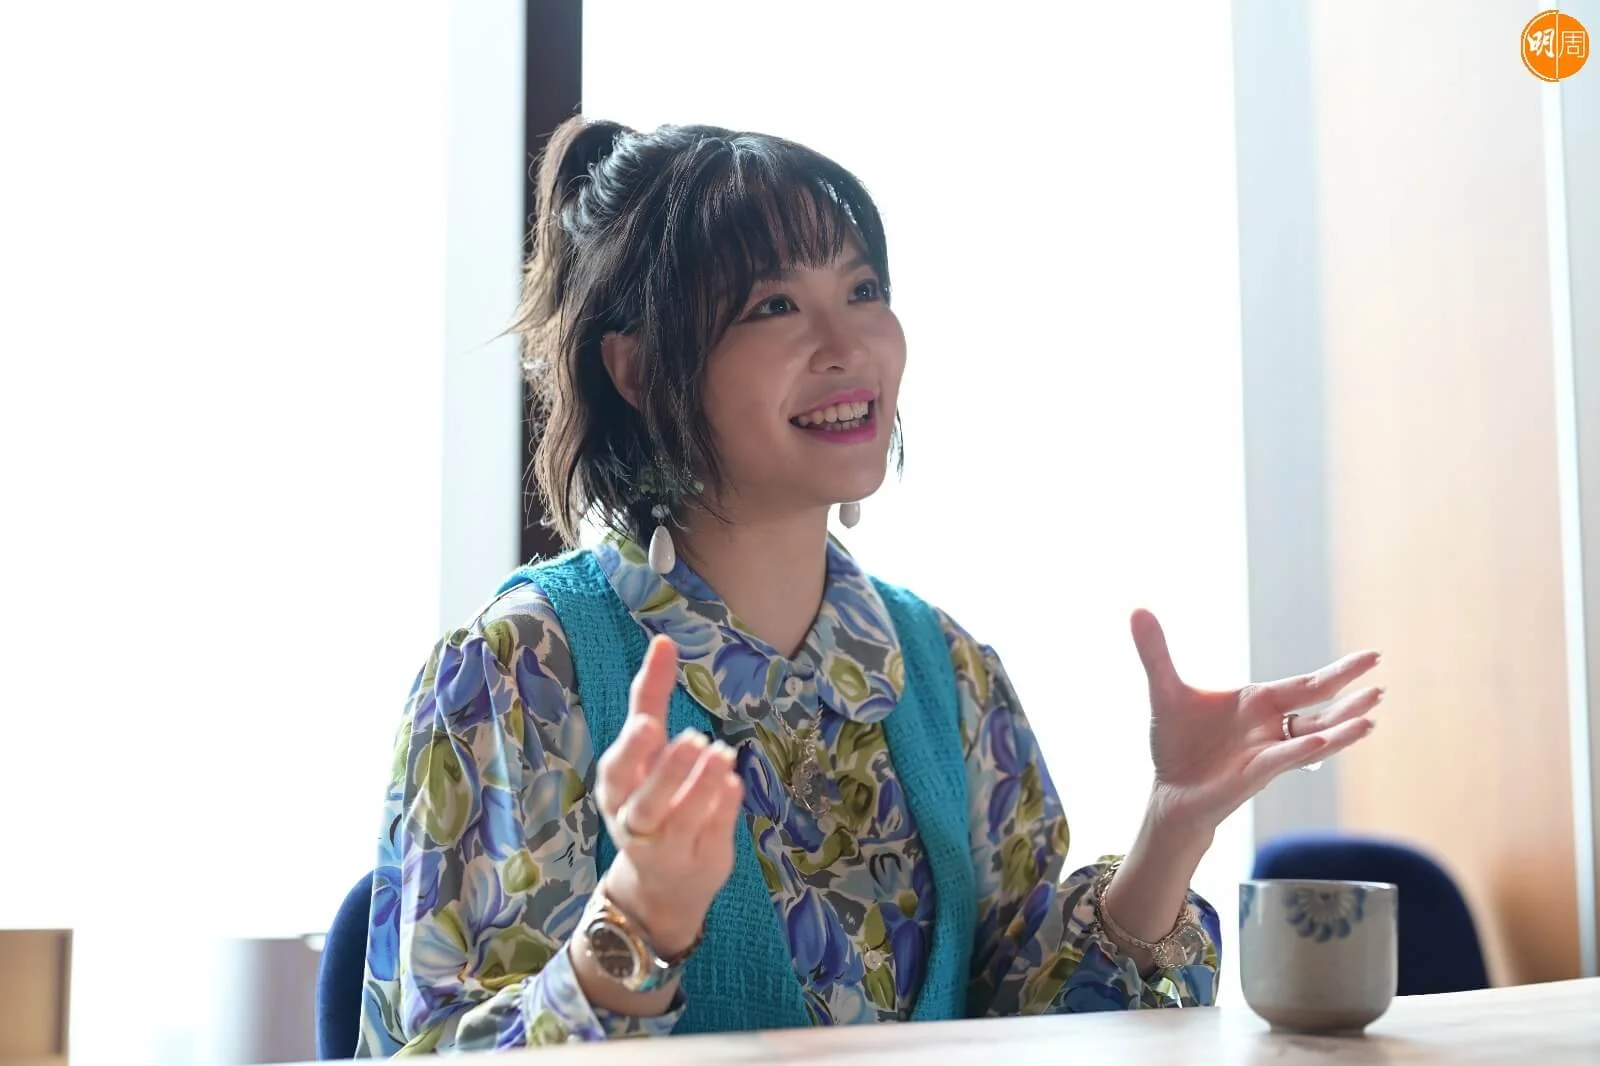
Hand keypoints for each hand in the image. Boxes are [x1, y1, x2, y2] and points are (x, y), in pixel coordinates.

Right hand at [592, 635, 744, 954]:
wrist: (662, 882)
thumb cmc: (653, 797)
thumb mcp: (646, 750)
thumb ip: (653, 698)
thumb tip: (663, 640)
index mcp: (616, 787)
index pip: (617, 765)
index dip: (632, 746)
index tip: (649, 723)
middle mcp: (633, 819)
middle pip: (642, 800)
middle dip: (666, 771)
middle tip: (693, 739)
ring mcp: (665, 846)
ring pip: (678, 820)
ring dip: (701, 786)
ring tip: (723, 755)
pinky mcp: (696, 862)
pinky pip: (711, 834)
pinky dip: (723, 809)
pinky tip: (733, 785)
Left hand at [1130, 610, 1382, 835]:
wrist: (1167, 790)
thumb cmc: (1175, 744)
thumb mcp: (1165, 690)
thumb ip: (1156, 652)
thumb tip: (1137, 609)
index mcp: (1258, 703)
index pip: (1307, 685)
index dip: (1339, 672)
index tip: (1372, 658)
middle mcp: (1271, 727)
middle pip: (1319, 708)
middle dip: (1349, 697)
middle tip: (1380, 685)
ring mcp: (1266, 753)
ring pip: (1313, 738)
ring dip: (1340, 731)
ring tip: (1370, 720)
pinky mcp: (1253, 776)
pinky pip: (1282, 760)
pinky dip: (1301, 750)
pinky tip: (1319, 740)